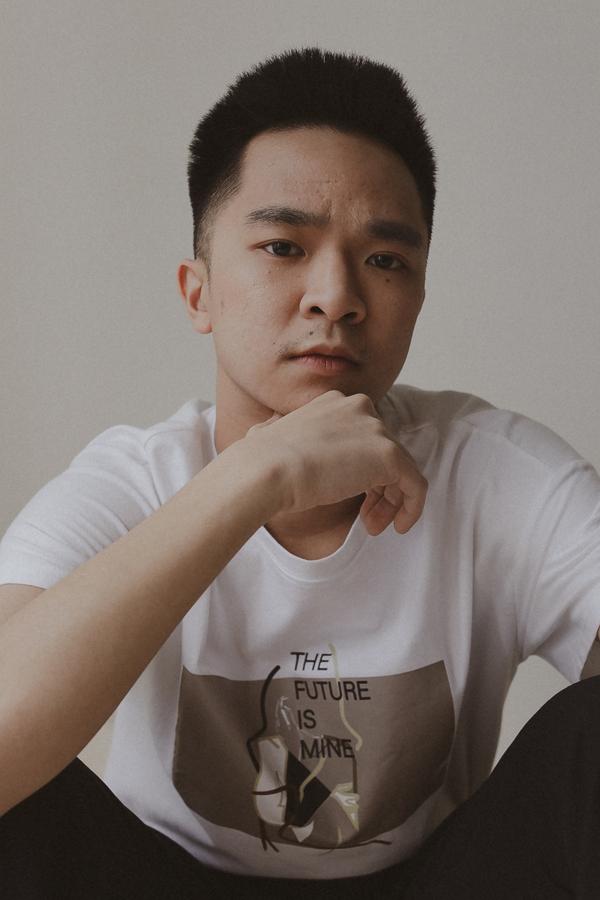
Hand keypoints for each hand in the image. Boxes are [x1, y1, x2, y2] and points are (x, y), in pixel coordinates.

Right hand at [243, 390, 427, 535]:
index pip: (363, 435)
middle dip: (379, 488)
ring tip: (374, 526)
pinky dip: (412, 507)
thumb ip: (278, 431)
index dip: (361, 469)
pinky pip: (415, 484)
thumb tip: (263, 431)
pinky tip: (399, 526)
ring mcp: (377, 430)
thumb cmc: (258, 460)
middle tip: (367, 517)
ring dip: (391, 501)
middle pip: (384, 451)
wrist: (267, 470)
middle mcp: (359, 408)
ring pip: (401, 468)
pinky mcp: (389, 456)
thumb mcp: (267, 434)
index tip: (352, 495)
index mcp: (333, 401)